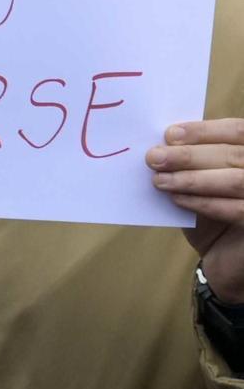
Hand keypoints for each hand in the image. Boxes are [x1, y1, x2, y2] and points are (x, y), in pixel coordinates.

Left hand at [148, 120, 243, 301]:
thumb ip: (197, 162)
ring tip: (159, 179)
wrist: (228, 258)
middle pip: (234, 154)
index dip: (205, 131)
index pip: (239, 131)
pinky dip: (202, 202)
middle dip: (190, 154)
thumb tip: (164, 143)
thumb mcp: (207, 181)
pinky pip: (234, 209)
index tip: (170, 133)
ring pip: (235, 181)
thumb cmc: (217, 213)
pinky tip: (176, 199)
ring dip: (192, 179)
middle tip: (154, 156)